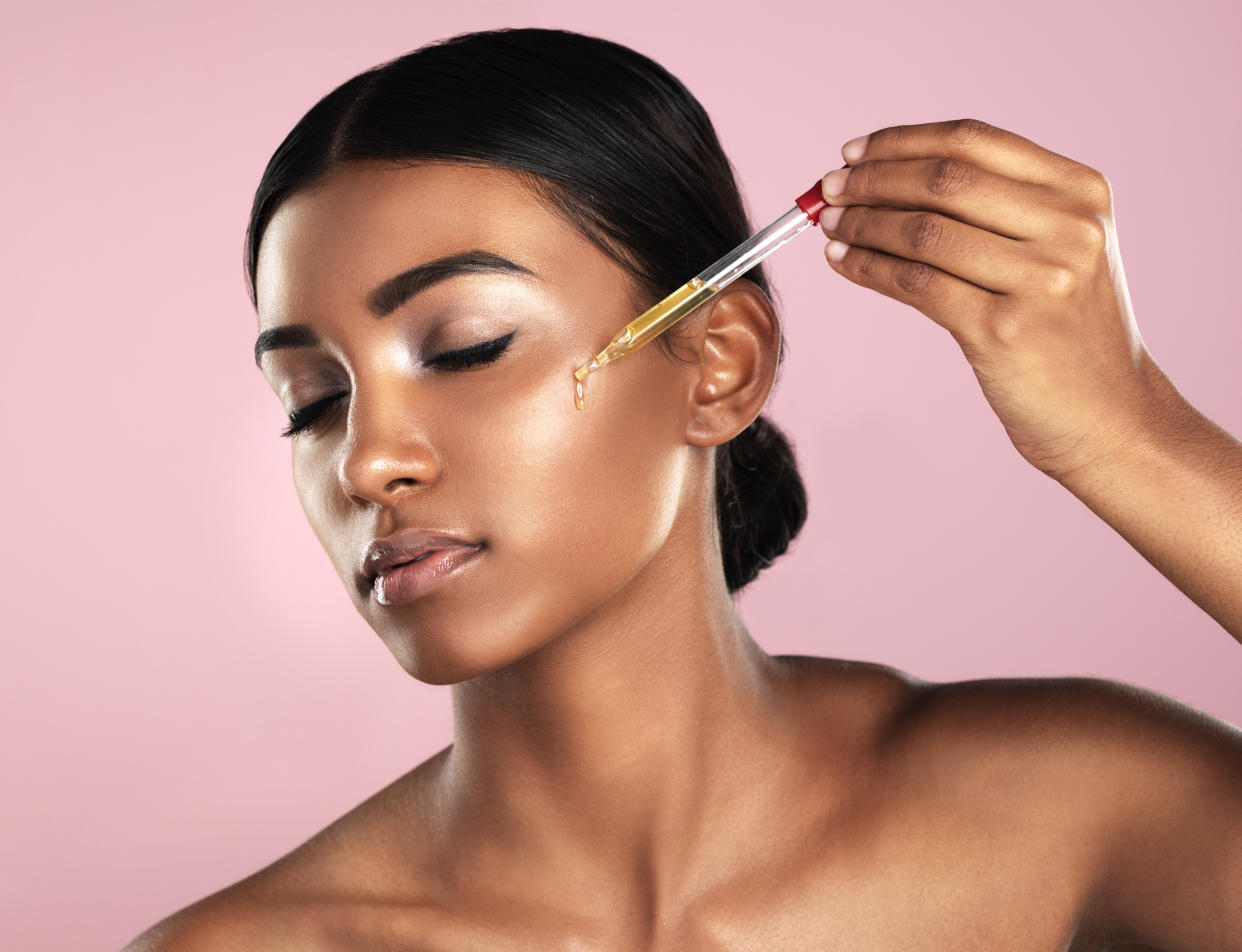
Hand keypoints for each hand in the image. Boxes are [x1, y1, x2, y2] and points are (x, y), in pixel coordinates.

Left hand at [818, 118, 1167, 483]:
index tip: (853, 151)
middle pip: (944, 180)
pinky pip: (914, 283)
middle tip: (828, 188)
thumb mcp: (1058, 249)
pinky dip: (867, 267)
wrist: (1107, 414)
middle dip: (873, 179)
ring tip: (829, 225)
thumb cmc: (1065, 329)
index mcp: (1081, 191)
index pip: (973, 141)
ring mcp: (1040, 278)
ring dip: (862, 224)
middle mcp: (1068, 227)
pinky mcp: (1002, 329)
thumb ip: (997, 207)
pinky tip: (842, 261)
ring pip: (923, 231)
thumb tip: (886, 175)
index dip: (902, 142)